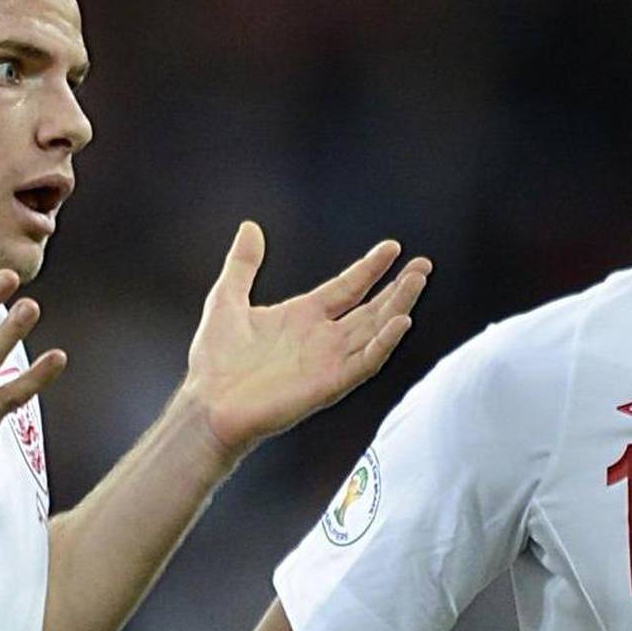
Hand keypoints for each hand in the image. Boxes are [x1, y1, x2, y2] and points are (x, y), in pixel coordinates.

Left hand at [182, 222, 430, 459]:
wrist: (208, 404)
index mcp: (304, 317)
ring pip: (375, 331)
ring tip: (417, 281)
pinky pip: (365, 363)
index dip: (371, 268)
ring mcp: (328, 362)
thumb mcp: (227, 299)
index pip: (348, 287)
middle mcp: (322, 339)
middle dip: (398, 287)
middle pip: (371, 308)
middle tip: (423, 264)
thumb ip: (243, 264)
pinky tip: (399, 322)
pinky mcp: (329, 384)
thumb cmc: (215, 361)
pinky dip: (384, 343)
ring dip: (398, 306)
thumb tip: (250, 226)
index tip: (392, 247)